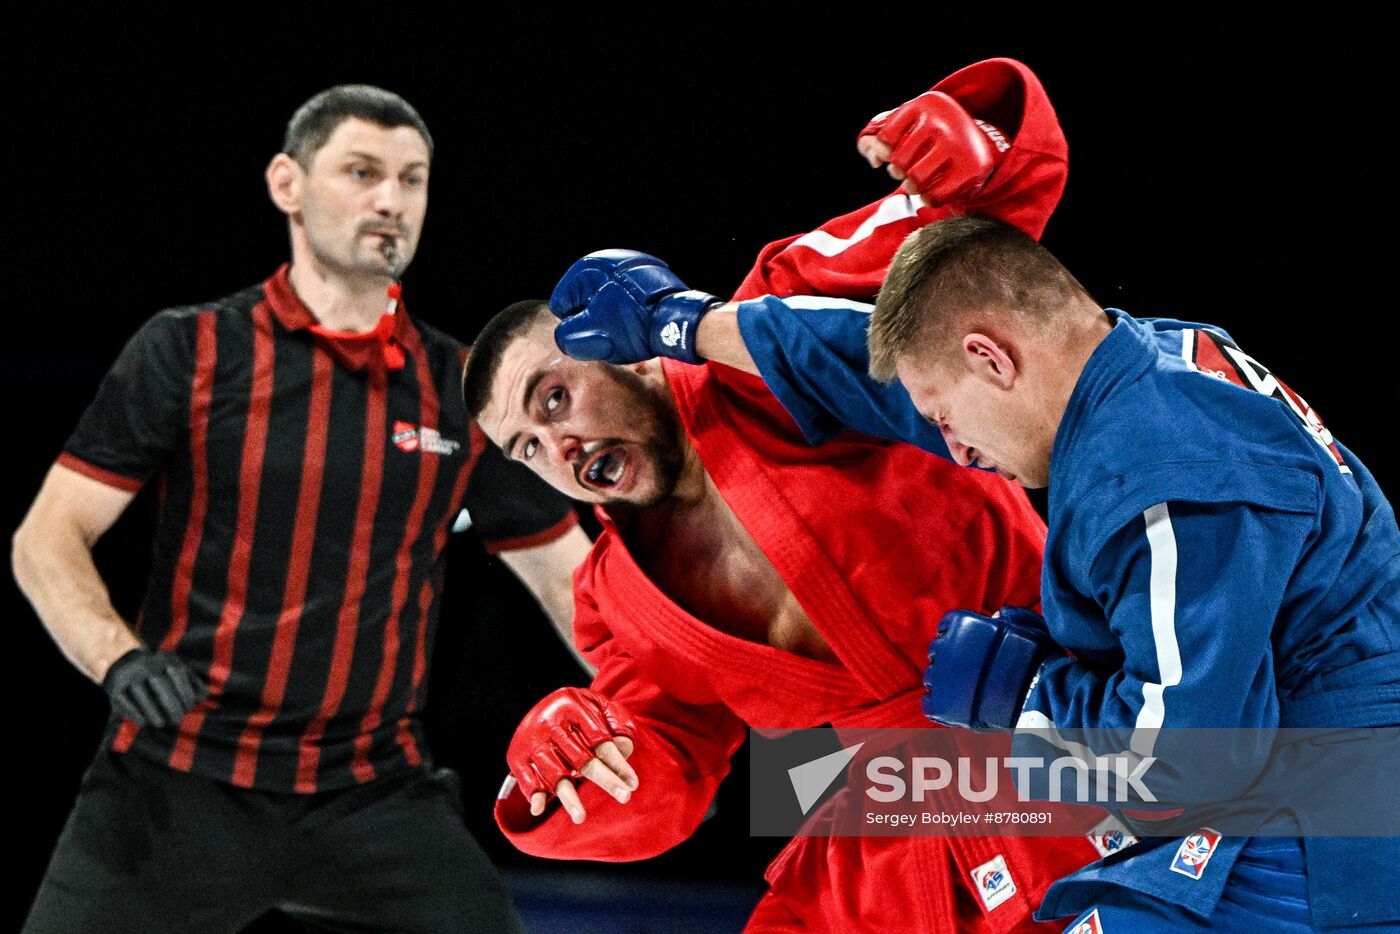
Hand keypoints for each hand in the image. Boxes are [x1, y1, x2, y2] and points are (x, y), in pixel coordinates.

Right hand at [102, 648, 207, 727]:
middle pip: (161, 684)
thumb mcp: (175, 672)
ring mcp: (128, 674)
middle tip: (177, 718)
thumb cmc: (158, 673)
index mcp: (164, 657)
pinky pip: (125, 701)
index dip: (186, 691)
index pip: (178, 672)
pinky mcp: (113, 686)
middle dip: (171, 704)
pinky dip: (135, 713)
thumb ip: (192, 682)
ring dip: (153, 711)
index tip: (189, 706)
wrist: (122, 664)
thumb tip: (204, 696)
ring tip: (162, 723)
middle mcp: (145, 663)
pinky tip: (144, 722)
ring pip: (142, 694)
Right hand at [506, 686, 638, 823]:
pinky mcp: (517, 757)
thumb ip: (616, 723)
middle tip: (625, 797)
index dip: (617, 763)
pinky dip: (533, 794)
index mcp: (570, 705)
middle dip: (605, 779)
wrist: (542, 706)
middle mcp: (548, 723)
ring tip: (580, 817)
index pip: (599, 740)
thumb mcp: (598, 706)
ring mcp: (531, 741)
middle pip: (581, 759)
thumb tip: (624, 749)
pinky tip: (539, 808)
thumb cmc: (578, 712)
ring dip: (569, 798)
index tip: (632, 783)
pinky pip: (527, 780)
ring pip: (554, 774)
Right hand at [550, 250, 721, 364]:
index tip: (595, 332)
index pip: (562, 304)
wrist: (679, 319)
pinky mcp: (647, 276)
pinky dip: (627, 311)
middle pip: (584, 301)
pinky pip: (625, 298)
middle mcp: (606, 260)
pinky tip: (638, 323)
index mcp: (587, 268)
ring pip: (605, 301)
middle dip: (592, 320)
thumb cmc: (633, 324)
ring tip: (626, 330)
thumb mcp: (592, 334)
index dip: (574, 325)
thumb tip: (565, 336)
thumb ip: (568, 336)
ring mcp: (629, 266)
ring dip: (610, 318)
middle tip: (611, 334)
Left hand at [857, 91, 1007, 204]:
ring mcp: (957, 145)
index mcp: (924, 104)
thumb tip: (872, 156)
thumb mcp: (911, 122)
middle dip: (898, 171)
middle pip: (898, 162)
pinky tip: (931, 192)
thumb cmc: (933, 135)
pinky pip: (934, 196)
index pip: (885, 138)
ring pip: (915, 180)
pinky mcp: (970, 169)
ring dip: (912, 187)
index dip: (883, 151)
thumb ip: (882, 133)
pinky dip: (928, 199)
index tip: (890, 154)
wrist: (981, 143)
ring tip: (917, 182)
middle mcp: (941, 122)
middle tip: (906, 171)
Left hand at [922, 607, 1058, 730]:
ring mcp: (942, 677)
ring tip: (965, 691)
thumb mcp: (1027, 627)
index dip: (956, 637)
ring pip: (931, 678)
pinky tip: (954, 707)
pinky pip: (929, 704)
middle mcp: (945, 648)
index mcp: (962, 624)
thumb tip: (996, 615)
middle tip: (967, 672)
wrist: (1039, 694)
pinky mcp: (942, 704)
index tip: (966, 648)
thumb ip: (1009, 618)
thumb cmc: (1039, 658)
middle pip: (937, 652)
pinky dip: (938, 705)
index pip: (946, 627)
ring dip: (944, 682)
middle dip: (949, 659)